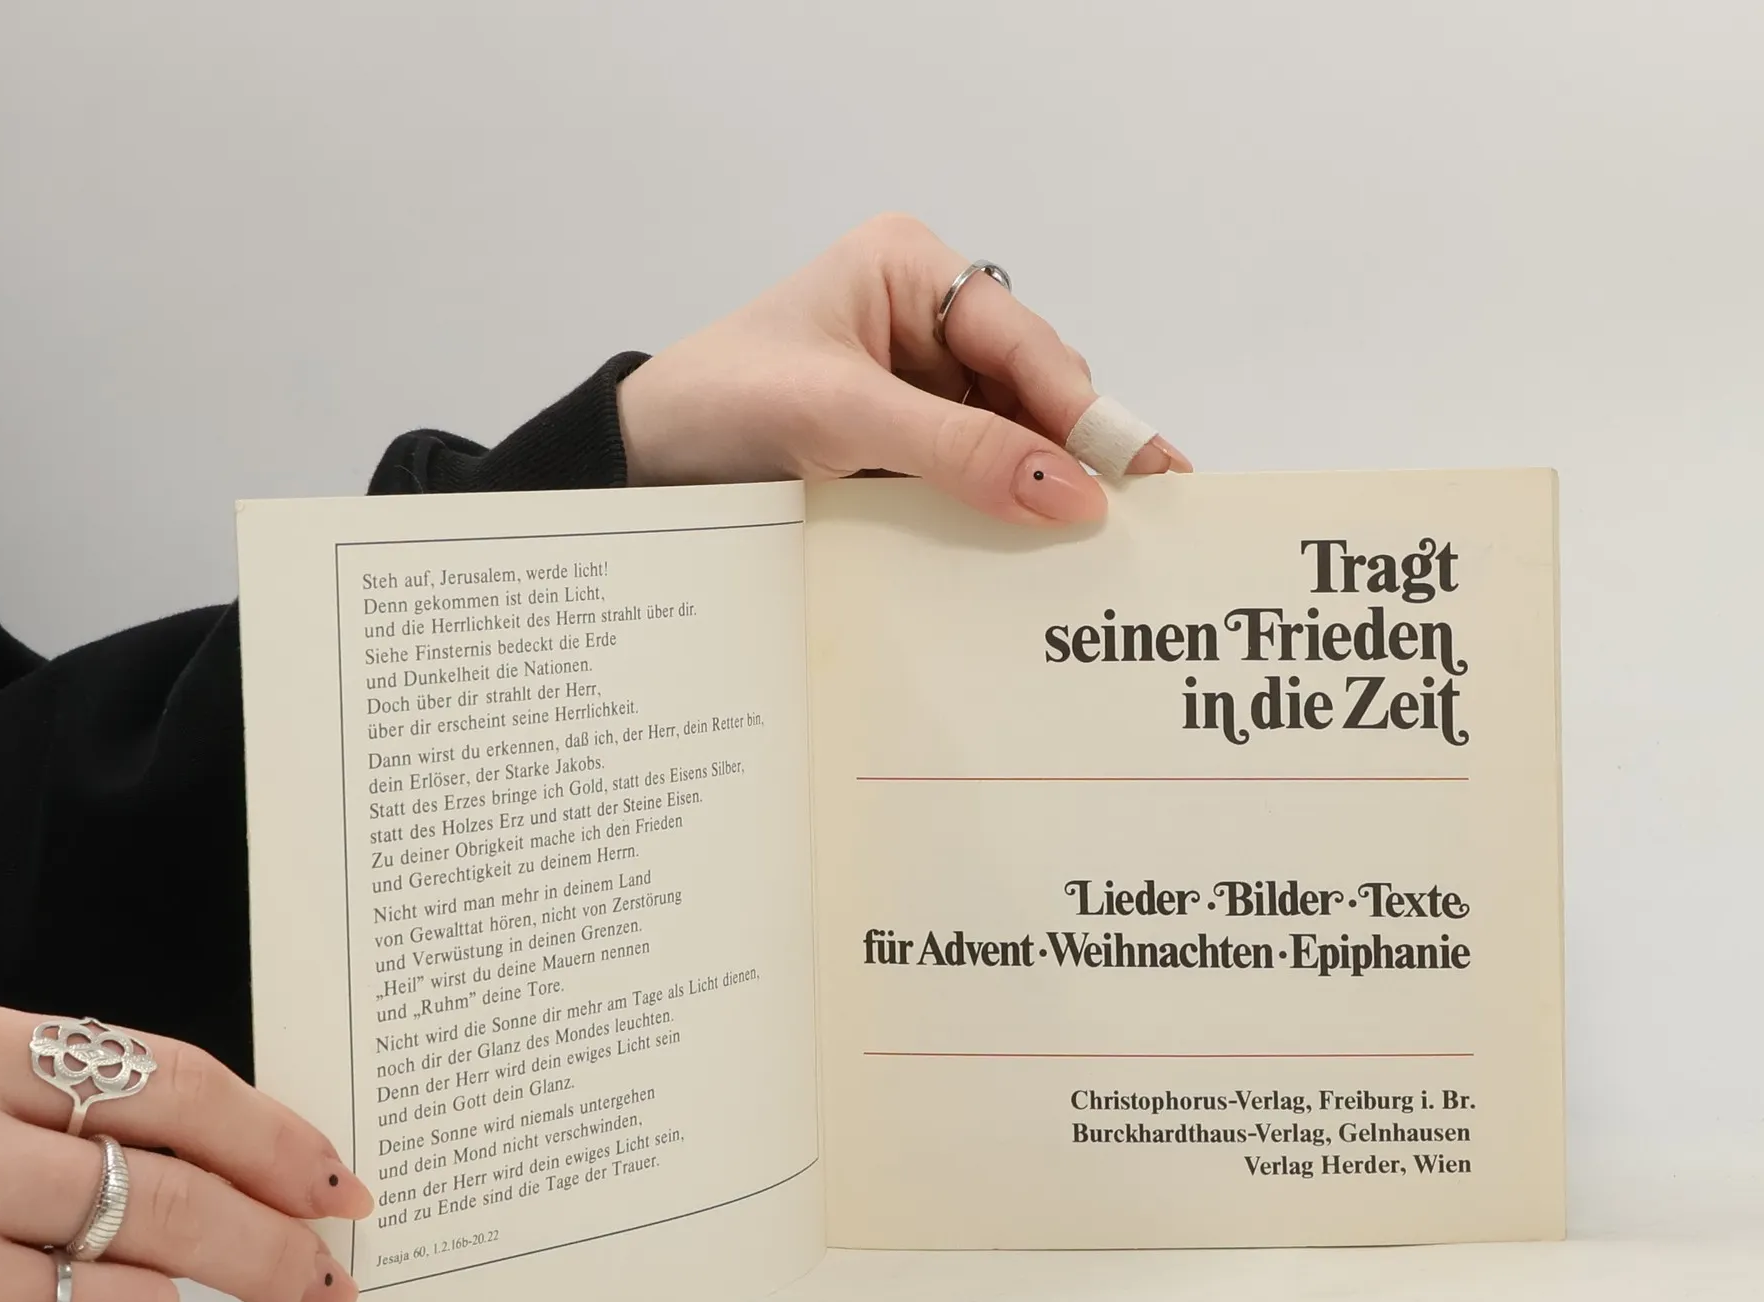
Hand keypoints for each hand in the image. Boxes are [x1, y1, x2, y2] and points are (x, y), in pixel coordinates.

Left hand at [615, 212, 1190, 525]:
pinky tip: (1024, 554)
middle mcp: (922, 320)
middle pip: (1029, 392)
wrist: (636, 465)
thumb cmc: (716, 406)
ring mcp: (913, 387)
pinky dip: (992, 516)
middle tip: (1131, 526)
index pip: (1024, 342)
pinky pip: (967, 479)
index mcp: (910, 271)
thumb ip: (960, 451)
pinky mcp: (897, 447)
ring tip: (1092, 552)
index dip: (1085, 413)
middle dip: (1069, 454)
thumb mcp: (842, 419)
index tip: (1141, 476)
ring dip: (1034, 493)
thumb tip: (1071, 493)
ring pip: (1006, 442)